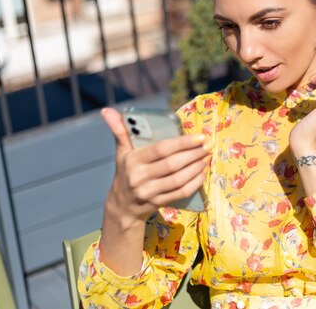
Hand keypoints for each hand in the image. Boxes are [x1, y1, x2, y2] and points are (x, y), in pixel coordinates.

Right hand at [101, 108, 210, 227]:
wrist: (122, 205)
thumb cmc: (126, 171)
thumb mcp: (121, 151)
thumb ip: (119, 130)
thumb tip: (107, 110)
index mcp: (133, 160)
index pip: (161, 149)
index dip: (182, 143)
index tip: (200, 136)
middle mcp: (140, 177)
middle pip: (173, 165)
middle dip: (194, 154)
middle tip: (209, 145)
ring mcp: (149, 192)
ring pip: (179, 180)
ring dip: (197, 168)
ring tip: (207, 156)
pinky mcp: (158, 203)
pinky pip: (181, 193)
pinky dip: (195, 183)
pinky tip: (203, 173)